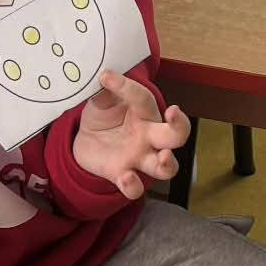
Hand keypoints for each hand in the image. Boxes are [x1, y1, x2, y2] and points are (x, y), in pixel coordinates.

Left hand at [72, 69, 191, 199]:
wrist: (84, 138)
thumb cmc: (102, 114)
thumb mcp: (100, 99)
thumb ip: (104, 93)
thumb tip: (105, 80)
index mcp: (143, 112)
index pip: (143, 98)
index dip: (126, 86)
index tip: (105, 76)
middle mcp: (149, 135)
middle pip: (177, 135)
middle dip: (180, 125)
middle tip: (173, 113)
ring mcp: (139, 157)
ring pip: (167, 168)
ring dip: (168, 163)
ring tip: (163, 157)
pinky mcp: (122, 175)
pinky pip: (135, 188)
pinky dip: (134, 185)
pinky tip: (126, 177)